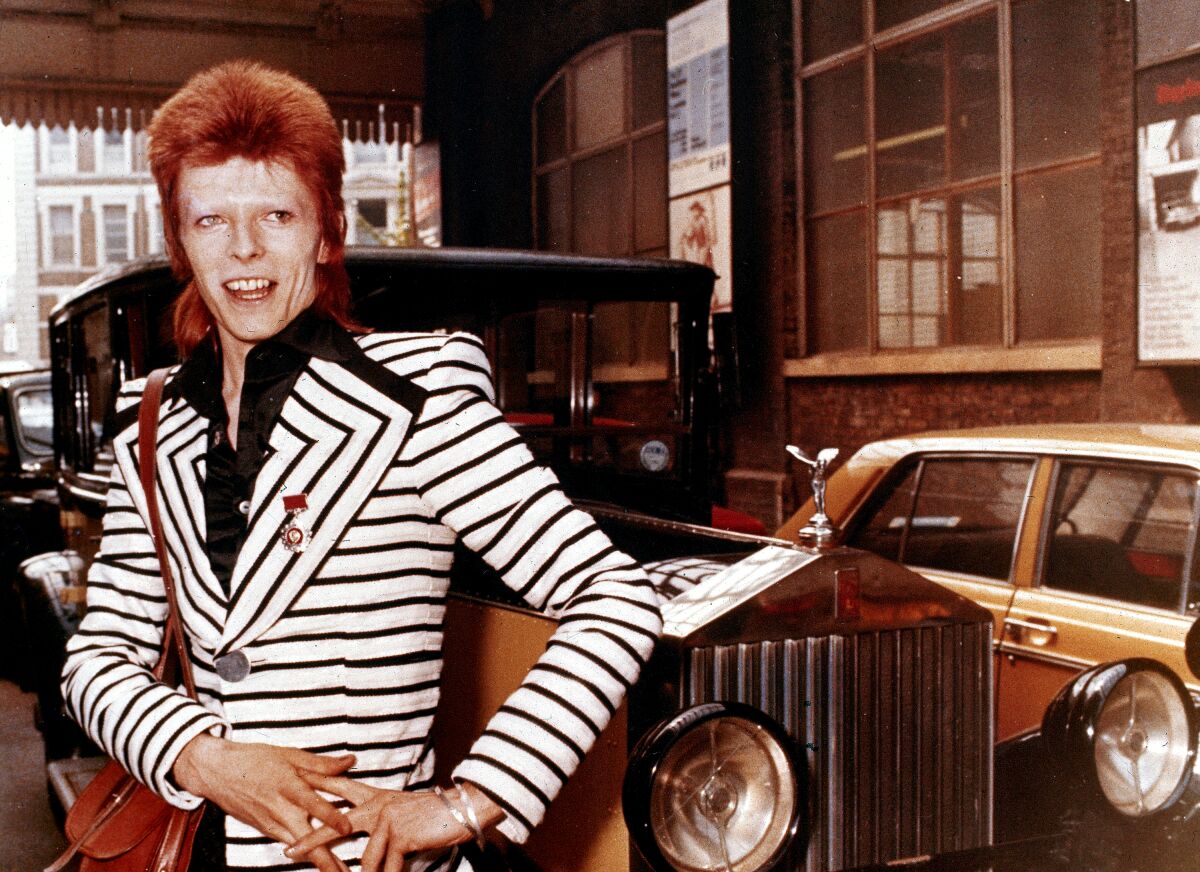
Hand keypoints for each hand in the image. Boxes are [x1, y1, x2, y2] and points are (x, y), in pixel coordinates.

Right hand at [173, 733, 355, 871]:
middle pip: (304, 838)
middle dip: (324, 858)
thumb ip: (321, 763)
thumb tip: (350, 761)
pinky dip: (304, 854)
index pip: (311, 804)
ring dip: (318, 861)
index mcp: (288, 786)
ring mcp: (271, 823)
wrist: (218, 773)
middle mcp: (280, 809)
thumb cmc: (255, 760)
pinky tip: (320, 862)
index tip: (346, 828)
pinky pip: (289, 844)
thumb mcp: (289, 755)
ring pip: (298, 848)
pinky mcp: (266, 831)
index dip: (329, 816)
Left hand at [285, 775, 503, 871]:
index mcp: (376, 797)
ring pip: (364, 858)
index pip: (340, 787)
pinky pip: (386, 865)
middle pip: (335, 823)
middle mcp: (378, 806)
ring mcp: (388, 821)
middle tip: (288, 851)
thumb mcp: (402, 810)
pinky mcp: (400, 835)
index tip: (293, 781)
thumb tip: (368, 836)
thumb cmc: (433, 812)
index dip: (316, 783)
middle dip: (310, 840)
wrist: (462, 808)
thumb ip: (382, 818)